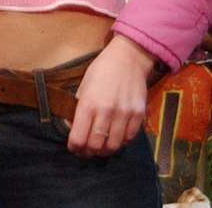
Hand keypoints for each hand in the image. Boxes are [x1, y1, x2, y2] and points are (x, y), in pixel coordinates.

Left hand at [68, 33, 152, 157]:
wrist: (128, 59)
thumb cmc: (101, 70)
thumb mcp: (83, 86)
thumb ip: (77, 109)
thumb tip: (72, 129)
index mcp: (88, 103)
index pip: (78, 137)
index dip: (74, 147)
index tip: (73, 147)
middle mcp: (106, 111)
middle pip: (96, 146)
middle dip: (88, 152)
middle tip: (86, 150)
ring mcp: (124, 115)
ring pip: (113, 146)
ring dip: (105, 151)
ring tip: (100, 147)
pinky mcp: (139, 116)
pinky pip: (129, 139)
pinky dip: (121, 142)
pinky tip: (115, 137)